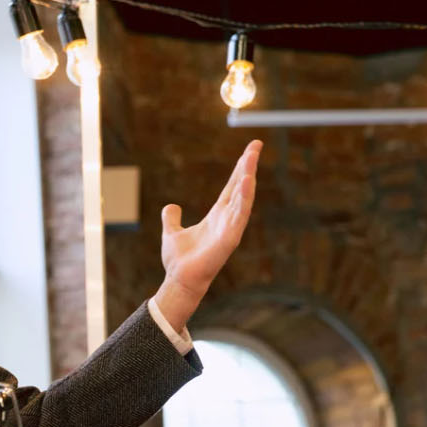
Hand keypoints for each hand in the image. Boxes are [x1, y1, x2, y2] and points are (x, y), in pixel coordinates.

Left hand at [153, 140, 261, 332]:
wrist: (179, 280)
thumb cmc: (180, 261)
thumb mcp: (171, 232)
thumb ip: (172, 219)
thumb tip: (170, 206)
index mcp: (216, 215)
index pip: (232, 186)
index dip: (240, 168)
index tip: (251, 150)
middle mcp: (227, 219)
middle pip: (241, 187)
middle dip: (248, 166)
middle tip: (256, 145)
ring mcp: (230, 228)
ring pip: (243, 198)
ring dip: (248, 178)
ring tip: (251, 158)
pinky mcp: (229, 239)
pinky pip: (239, 216)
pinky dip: (244, 199)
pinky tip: (247, 182)